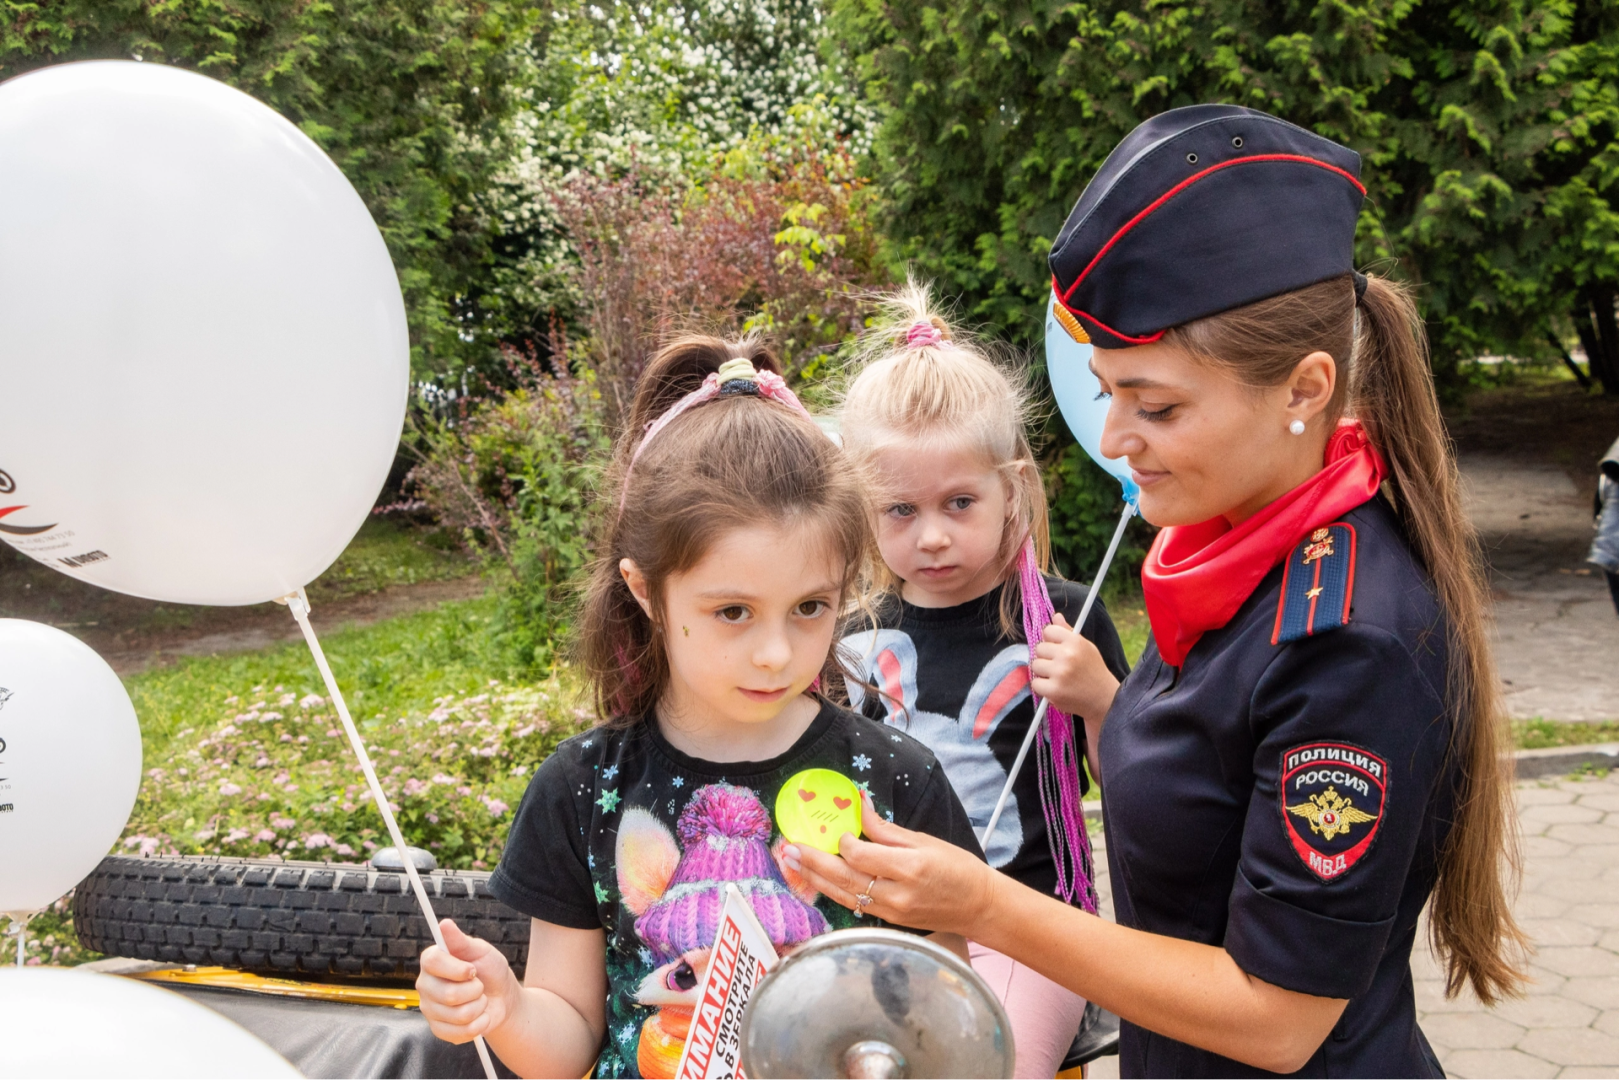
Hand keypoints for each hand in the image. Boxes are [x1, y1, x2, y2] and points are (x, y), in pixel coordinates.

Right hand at [417, 918, 519, 1043]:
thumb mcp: (481, 951)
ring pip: (459, 1015)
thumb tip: (444, 924)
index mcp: (432, 961)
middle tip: (479, 985)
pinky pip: (460, 1033)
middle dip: (475, 990)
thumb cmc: (490, 970)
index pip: (432, 962)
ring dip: (479, 1007)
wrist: (502, 999)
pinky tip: (478, 1016)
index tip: (472, 970)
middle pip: (448, 994)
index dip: (456, 969)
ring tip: (479, 1000)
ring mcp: (430, 1009)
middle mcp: (425, 985)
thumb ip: (461, 941)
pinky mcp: (438, 1029)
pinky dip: (479, 1024)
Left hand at [782, 794, 998, 938]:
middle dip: (813, 862)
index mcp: (909, 868)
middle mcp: (896, 894)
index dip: (843, 842)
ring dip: (814, 878)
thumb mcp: (925, 841)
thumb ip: (887, 830)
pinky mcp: (888, 921)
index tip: (839, 830)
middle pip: (844, 877)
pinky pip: (853, 905)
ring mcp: (890, 912)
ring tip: (791, 863)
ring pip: (843, 895)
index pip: (861, 855)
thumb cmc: (957, 869)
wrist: (978, 906)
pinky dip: (832, 891)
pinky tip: (816, 881)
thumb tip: (860, 806)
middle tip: (788, 847)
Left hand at [1031, 613, 1118, 721]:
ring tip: (1057, 677)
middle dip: (1046, 657)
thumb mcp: (1085, 647)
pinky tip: (1055, 688)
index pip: (1048, 630)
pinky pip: (1035, 683)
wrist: (1104, 698)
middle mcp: (1067, 655)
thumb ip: (1068, 632)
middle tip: (1059, 666)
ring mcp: (1060, 673)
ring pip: (1035, 665)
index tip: (1056, 648)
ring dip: (1043, 672)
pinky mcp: (1054, 690)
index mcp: (1075, 641)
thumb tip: (1055, 616)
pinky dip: (1042, 687)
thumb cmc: (1093, 670)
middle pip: (1039, 648)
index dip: (1050, 640)